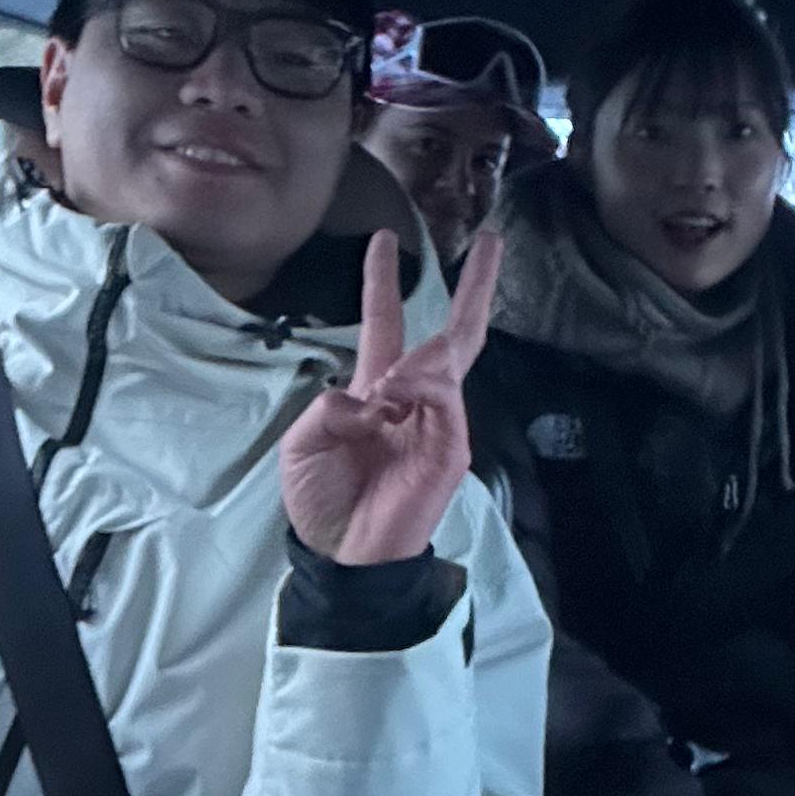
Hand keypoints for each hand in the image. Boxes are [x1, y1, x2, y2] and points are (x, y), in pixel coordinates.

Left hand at [279, 228, 504, 563]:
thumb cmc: (322, 500)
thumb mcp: (301, 443)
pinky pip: (445, 399)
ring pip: (444, 362)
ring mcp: (438, 422)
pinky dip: (421, 388)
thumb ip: (327, 406)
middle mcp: (413, 400)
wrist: (344, 555)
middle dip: (474, 287)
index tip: (384, 239)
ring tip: (387, 391)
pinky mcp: (451, 447)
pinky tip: (396, 399)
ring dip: (417, 363)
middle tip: (493, 241)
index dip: (382, 282)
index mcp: (375, 392)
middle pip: (454, 333)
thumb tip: (369, 395)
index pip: (385, 324)